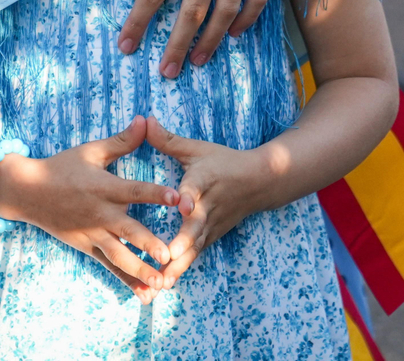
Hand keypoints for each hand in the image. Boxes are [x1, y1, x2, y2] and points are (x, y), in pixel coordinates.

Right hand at [0, 117, 180, 301]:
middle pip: (127, 231)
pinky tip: (145, 294)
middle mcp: (99, 214)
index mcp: (103, 187)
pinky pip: (109, 266)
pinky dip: (127, 280)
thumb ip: (122, 140)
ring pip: (119, 256)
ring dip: (140, 270)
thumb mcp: (91, 150)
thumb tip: (146, 119)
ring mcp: (92, 234)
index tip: (177, 198)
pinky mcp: (87, 247)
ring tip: (161, 282)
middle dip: (148, 244)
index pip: (133, 191)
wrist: (26, 192)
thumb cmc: (62, 167)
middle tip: (169, 255)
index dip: (155, 193)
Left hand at [143, 118, 271, 287]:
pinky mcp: (211, 237)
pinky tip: (164, 284)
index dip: (188, 196)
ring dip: (179, 265)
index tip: (183, 206)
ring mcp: (212, 225)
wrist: (259, 181)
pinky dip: (181, 269)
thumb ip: (169, 140)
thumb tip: (144, 120)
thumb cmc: (223, 162)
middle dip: (182, 242)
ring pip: (195, 247)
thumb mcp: (197, 148)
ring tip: (160, 281)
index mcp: (203, 181)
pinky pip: (195, 255)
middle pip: (196, 226)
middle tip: (167, 256)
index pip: (196, 188)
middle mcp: (208, 206)